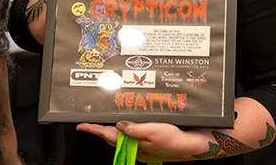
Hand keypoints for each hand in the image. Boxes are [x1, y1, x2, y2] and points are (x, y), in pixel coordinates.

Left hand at [78, 121, 212, 161]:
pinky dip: (126, 133)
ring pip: (122, 139)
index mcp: (135, 146)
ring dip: (112, 132)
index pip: (109, 136)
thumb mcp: (153, 130)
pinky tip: (127, 128)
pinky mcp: (149, 147)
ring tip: (103, 125)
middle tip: (89, 124)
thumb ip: (134, 128)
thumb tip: (117, 125)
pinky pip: (132, 139)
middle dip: (100, 131)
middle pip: (112, 138)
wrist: (193, 147)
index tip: (81, 126)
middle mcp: (136, 150)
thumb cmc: (175, 140)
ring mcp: (143, 149)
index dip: (94, 130)